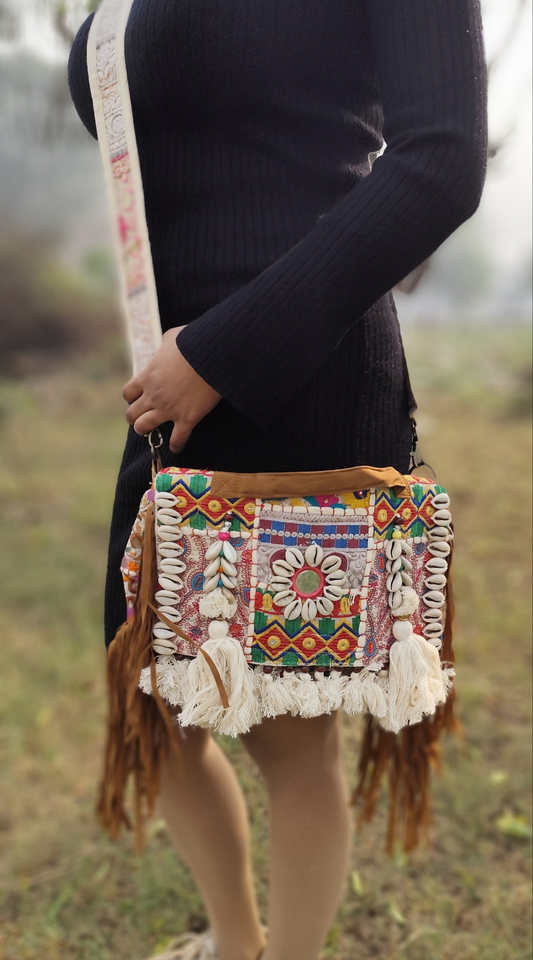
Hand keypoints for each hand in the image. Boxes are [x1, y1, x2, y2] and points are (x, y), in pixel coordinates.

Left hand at [123, 326, 220, 452]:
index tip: (138, 397)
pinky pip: (178, 438)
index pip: (128, 393)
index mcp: (147, 376)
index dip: (132, 397)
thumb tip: (166, 346)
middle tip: (141, 416)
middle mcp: (153, 395)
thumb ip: (164, 345)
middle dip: (134, 416)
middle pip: (132, 414)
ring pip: (145, 427)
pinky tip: (177, 448)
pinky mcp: (187, 418)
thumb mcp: (172, 337)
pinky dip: (176, 445)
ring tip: (150, 431)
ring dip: (145, 430)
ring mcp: (169, 409)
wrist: (212, 355)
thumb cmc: (193, 342)